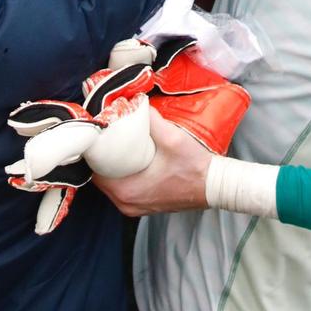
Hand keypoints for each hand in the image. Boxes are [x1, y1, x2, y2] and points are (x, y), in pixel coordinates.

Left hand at [93, 107, 212, 216]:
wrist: (215, 186)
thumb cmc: (195, 167)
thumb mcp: (172, 138)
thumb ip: (151, 119)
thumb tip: (136, 102)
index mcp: (127, 191)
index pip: (95, 170)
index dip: (95, 151)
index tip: (99, 135)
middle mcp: (126, 203)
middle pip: (101, 176)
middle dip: (103, 156)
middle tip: (109, 135)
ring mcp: (134, 207)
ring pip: (112, 184)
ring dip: (113, 166)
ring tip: (119, 144)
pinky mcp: (143, 206)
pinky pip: (124, 189)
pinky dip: (123, 175)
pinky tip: (131, 159)